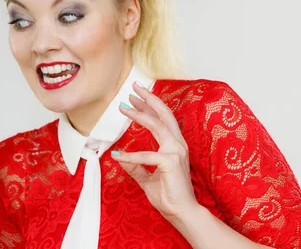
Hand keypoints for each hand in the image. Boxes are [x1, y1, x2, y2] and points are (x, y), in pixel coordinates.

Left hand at [113, 81, 199, 221]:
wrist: (182, 213)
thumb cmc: (169, 195)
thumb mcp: (147, 177)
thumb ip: (136, 166)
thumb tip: (119, 156)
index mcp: (174, 146)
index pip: (162, 119)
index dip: (149, 106)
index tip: (135, 97)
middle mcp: (177, 145)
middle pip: (163, 114)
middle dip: (148, 99)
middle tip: (134, 87)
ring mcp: (176, 152)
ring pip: (157, 125)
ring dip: (139, 114)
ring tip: (124, 107)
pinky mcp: (170, 163)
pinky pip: (146, 155)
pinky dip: (130, 155)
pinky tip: (117, 155)